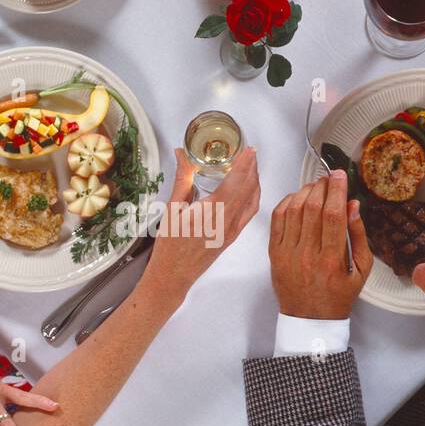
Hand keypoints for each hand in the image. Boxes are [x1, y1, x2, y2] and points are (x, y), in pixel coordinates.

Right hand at [143, 146, 260, 298]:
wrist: (173, 275)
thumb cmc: (170, 246)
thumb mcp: (172, 208)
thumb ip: (182, 179)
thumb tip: (182, 156)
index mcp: (214, 210)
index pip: (237, 180)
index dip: (245, 163)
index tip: (249, 150)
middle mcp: (228, 220)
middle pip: (248, 188)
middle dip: (252, 169)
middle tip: (250, 154)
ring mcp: (233, 230)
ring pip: (252, 201)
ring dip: (254, 182)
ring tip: (250, 168)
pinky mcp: (232, 237)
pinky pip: (249, 213)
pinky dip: (253, 198)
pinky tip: (248, 192)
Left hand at [268, 170, 372, 318]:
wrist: (309, 318)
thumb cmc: (338, 295)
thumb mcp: (361, 270)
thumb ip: (359, 236)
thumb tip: (353, 205)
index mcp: (332, 260)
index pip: (333, 215)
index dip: (337, 190)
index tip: (340, 176)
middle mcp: (307, 255)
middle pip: (312, 208)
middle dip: (322, 186)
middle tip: (329, 178)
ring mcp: (288, 253)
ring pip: (293, 210)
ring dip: (305, 191)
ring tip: (316, 187)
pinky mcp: (274, 253)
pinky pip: (277, 219)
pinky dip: (287, 202)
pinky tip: (298, 198)